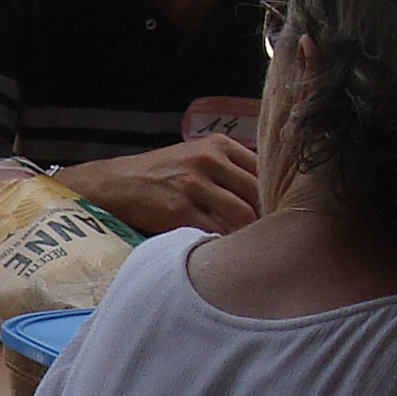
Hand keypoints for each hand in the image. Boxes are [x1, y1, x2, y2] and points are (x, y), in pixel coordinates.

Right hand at [66, 135, 260, 234]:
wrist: (116, 184)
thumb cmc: (162, 174)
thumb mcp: (196, 156)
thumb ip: (231, 169)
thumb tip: (271, 196)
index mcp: (219, 145)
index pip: (265, 170)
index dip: (276, 195)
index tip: (281, 213)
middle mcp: (208, 160)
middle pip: (259, 193)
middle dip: (269, 217)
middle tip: (271, 236)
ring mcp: (193, 184)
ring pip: (243, 214)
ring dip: (250, 234)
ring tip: (252, 246)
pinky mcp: (178, 210)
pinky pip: (216, 232)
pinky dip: (225, 244)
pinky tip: (226, 251)